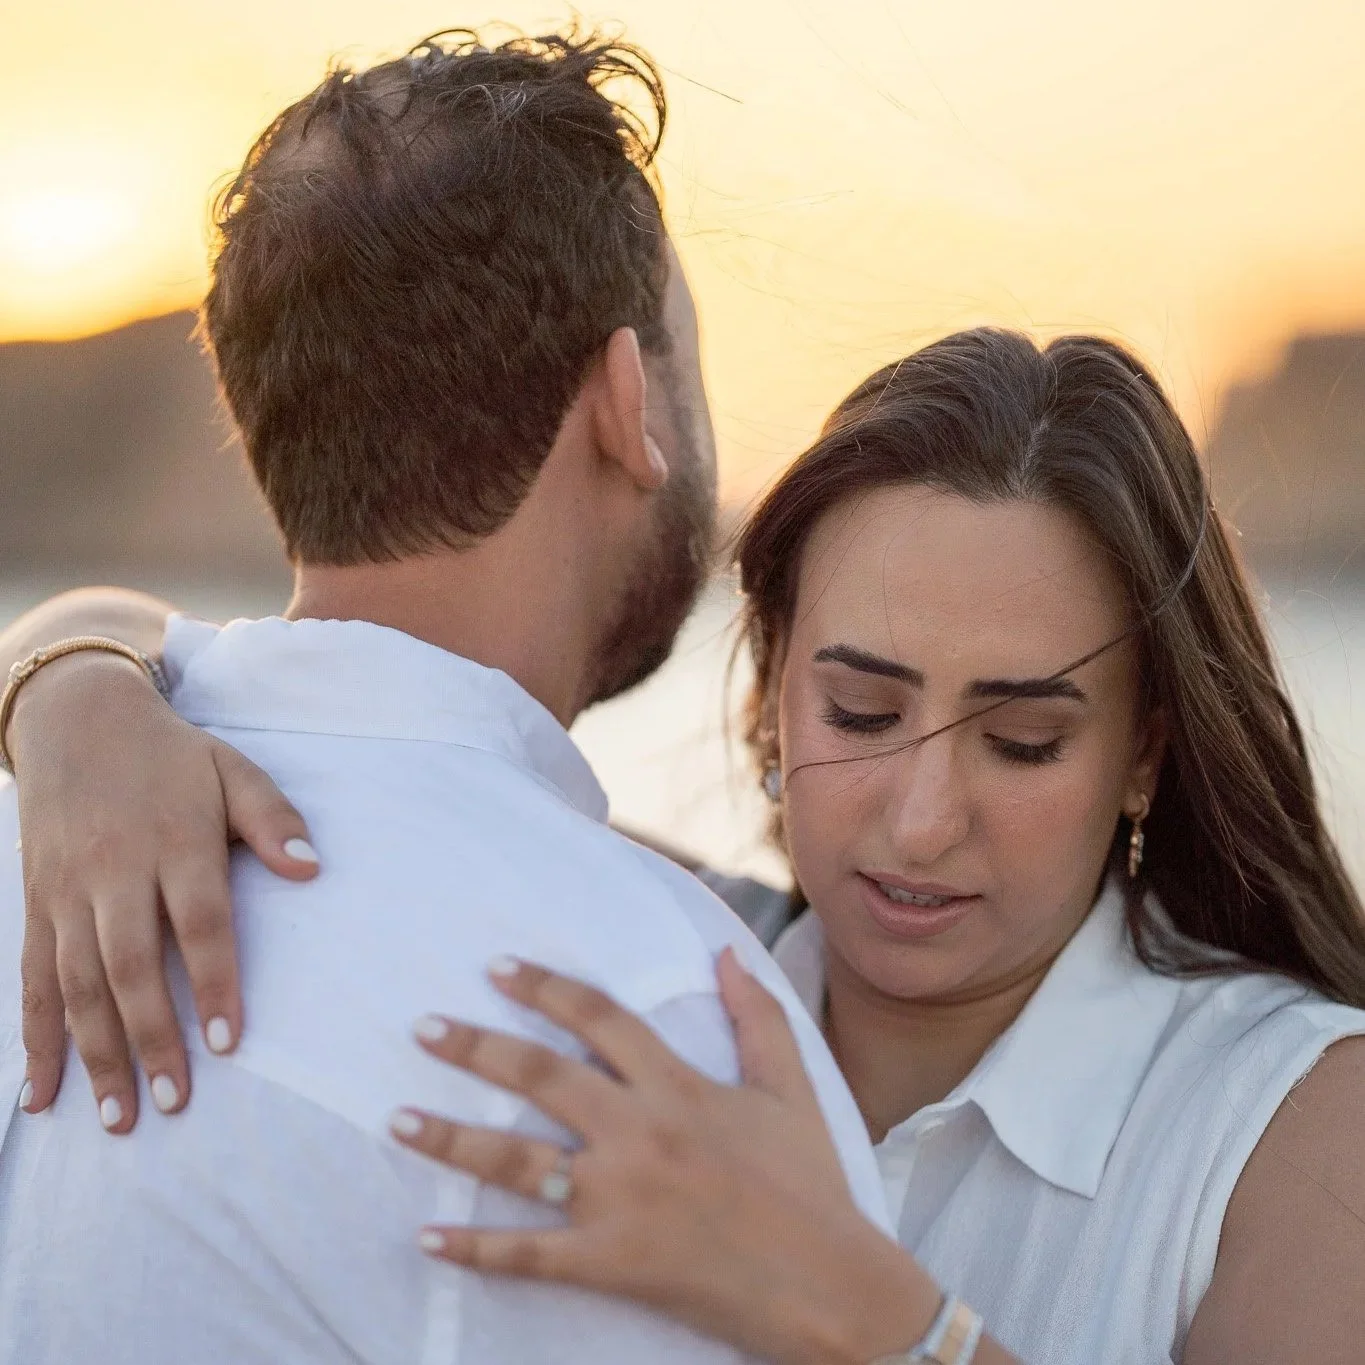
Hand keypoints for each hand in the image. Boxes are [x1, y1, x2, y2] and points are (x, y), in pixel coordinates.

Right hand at [12, 652, 319, 1130]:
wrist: (77, 722)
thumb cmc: (174, 757)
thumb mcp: (233, 769)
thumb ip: (273, 819)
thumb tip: (312, 871)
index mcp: (174, 839)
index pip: (198, 920)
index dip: (212, 980)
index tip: (229, 1041)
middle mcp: (114, 870)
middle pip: (129, 964)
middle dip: (151, 1037)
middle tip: (173, 1101)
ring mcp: (67, 892)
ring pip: (77, 984)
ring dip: (96, 1055)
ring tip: (120, 1119)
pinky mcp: (35, 904)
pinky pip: (32, 979)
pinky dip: (35, 1040)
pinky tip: (41, 1095)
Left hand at [391, 952, 943, 1364]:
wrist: (831, 1288)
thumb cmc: (811, 1185)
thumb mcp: (790, 1089)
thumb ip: (757, 1016)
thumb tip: (725, 952)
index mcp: (680, 1086)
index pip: (599, 1018)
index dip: (545, 988)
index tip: (499, 970)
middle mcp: (640, 1132)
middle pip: (540, 1076)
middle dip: (475, 1047)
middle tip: (422, 1029)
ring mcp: (621, 1199)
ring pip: (518, 1160)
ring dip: (451, 1138)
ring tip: (396, 1120)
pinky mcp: (613, 1261)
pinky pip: (529, 1255)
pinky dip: (476, 1248)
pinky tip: (427, 1236)